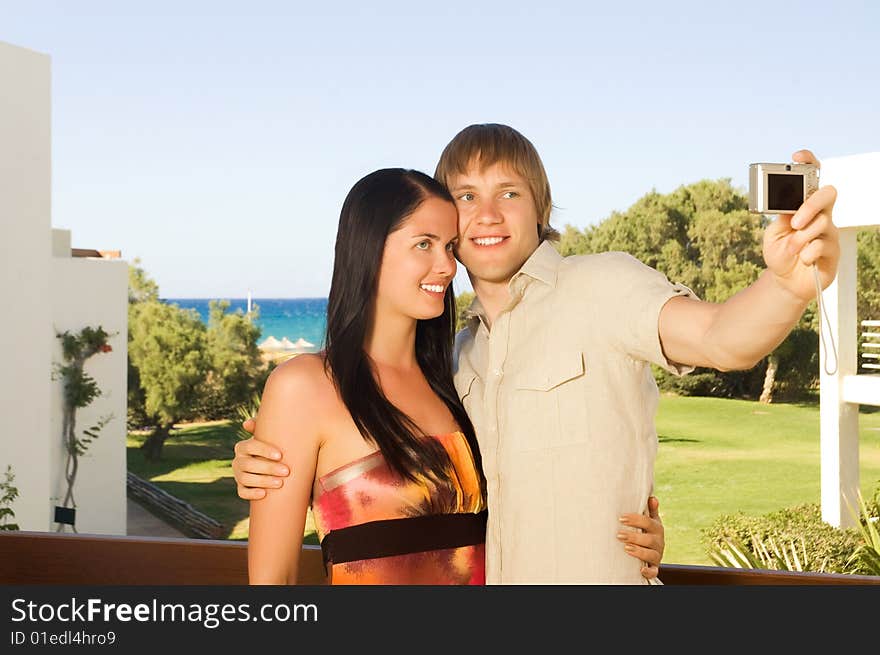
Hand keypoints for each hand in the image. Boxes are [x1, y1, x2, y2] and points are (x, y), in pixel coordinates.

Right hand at [232, 415, 289, 499]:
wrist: (276, 465)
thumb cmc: (276, 447)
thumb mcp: (274, 436)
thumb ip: (268, 426)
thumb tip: (247, 424)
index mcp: (243, 446)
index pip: (250, 446)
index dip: (264, 450)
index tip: (280, 455)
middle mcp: (238, 460)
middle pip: (248, 464)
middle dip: (268, 468)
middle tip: (286, 471)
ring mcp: (238, 475)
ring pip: (245, 479)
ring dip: (263, 481)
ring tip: (280, 483)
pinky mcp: (241, 488)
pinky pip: (242, 492)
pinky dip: (251, 494)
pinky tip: (264, 494)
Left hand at [618, 495, 663, 579]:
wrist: (654, 551)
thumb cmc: (648, 532)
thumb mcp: (650, 521)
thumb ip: (650, 510)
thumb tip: (652, 497)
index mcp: (657, 528)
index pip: (648, 522)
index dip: (635, 520)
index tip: (621, 518)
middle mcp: (659, 542)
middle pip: (648, 539)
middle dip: (634, 537)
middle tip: (619, 535)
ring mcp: (657, 555)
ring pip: (651, 554)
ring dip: (639, 552)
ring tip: (626, 548)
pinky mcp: (654, 567)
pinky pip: (654, 571)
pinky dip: (648, 571)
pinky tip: (640, 570)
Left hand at [763, 149, 839, 301]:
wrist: (785, 282)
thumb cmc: (780, 254)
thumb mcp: (773, 234)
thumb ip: (781, 219)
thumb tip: (789, 208)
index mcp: (803, 208)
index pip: (811, 180)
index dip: (808, 164)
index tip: (798, 156)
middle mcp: (820, 216)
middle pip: (827, 195)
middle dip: (810, 205)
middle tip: (795, 221)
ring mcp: (829, 232)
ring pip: (822, 223)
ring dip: (801, 238)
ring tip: (792, 249)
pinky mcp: (833, 251)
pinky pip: (822, 245)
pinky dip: (807, 253)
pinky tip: (803, 260)